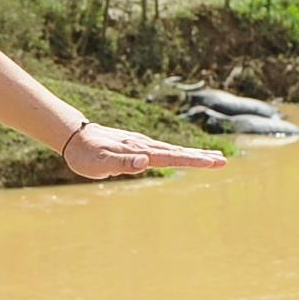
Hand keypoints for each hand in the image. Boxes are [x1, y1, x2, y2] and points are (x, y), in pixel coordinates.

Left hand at [60, 121, 227, 179]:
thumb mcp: (100, 163)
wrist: (75, 136)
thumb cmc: (86, 154)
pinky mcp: (138, 146)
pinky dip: (180, 153)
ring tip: (213, 158)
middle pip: (178, 152)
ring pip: (173, 150)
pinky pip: (164, 150)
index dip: (193, 160)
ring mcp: (142, 145)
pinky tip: (184, 155)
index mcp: (140, 152)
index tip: (213, 162)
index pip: (172, 157)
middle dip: (201, 157)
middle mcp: (145, 146)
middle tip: (223, 161)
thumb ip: (122, 162)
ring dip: (194, 154)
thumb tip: (145, 162)